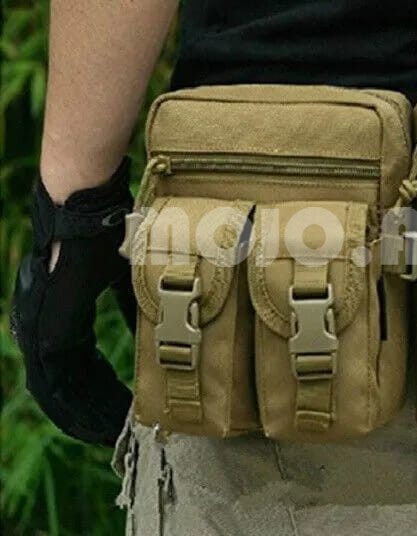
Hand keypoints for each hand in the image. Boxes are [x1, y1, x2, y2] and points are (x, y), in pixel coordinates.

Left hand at [10, 158, 135, 445]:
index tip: (118, 412)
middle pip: (63, 385)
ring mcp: (41, 326)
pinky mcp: (48, 324)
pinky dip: (79, 401)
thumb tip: (153, 332)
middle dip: (90, 411)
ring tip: (110, 434)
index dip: (95, 392)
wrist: (88, 204)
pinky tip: (100, 415)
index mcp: (60, 314)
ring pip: (58, 388)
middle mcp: (42, 325)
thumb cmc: (110, 232)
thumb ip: (132, 309)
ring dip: (85, 413)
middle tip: (115, 433)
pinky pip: (59, 378)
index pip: (75, 366)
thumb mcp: (126, 278)